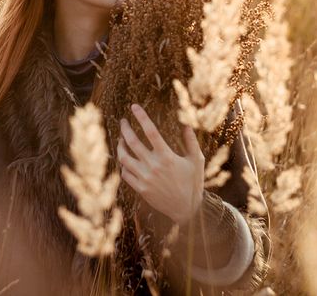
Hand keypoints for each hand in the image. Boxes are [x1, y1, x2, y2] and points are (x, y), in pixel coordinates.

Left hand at [117, 103, 204, 225]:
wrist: (187, 209)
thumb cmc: (193, 183)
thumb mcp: (196, 161)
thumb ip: (191, 142)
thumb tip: (186, 124)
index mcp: (167, 156)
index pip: (151, 131)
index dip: (141, 117)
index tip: (134, 107)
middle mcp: (153, 166)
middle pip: (132, 142)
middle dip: (124, 129)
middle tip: (123, 121)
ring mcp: (145, 178)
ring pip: (124, 158)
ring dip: (120, 146)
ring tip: (121, 140)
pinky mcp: (141, 189)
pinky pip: (125, 174)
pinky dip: (123, 165)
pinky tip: (126, 160)